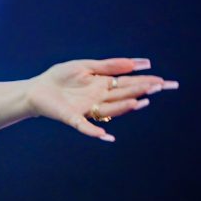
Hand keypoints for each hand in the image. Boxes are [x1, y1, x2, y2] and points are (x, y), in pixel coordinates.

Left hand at [25, 57, 177, 141]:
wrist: (36, 89)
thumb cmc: (60, 77)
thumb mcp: (86, 66)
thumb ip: (110, 66)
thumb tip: (139, 62)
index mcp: (104, 85)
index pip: (129, 83)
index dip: (146, 82)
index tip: (164, 82)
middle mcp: (100, 99)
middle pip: (124, 95)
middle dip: (142, 91)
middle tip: (160, 88)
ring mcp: (87, 110)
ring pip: (110, 109)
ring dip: (124, 107)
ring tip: (139, 102)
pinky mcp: (72, 118)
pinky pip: (85, 127)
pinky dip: (94, 132)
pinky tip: (106, 137)